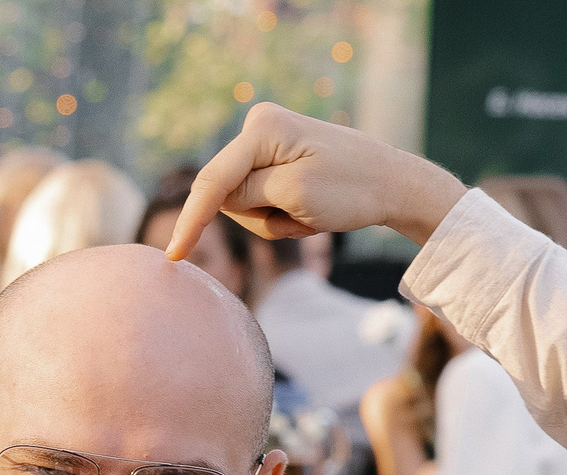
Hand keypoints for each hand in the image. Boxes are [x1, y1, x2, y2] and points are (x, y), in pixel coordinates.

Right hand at [165, 103, 468, 262]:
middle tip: (303, 218)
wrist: (393, 184)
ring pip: (242, 202)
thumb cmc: (351, 188)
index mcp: (261, 127)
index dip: (191, 221)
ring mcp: (266, 142)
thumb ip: (244, 194)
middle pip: (226, 193)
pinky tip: (309, 209)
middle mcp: (258, 126)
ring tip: (310, 213)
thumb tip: (215, 196)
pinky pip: (258, 199)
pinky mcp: (275, 158)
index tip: (173, 256)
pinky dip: (280, 215)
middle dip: (258, 217)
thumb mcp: (294, 195)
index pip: (212, 181)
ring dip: (272, 219)